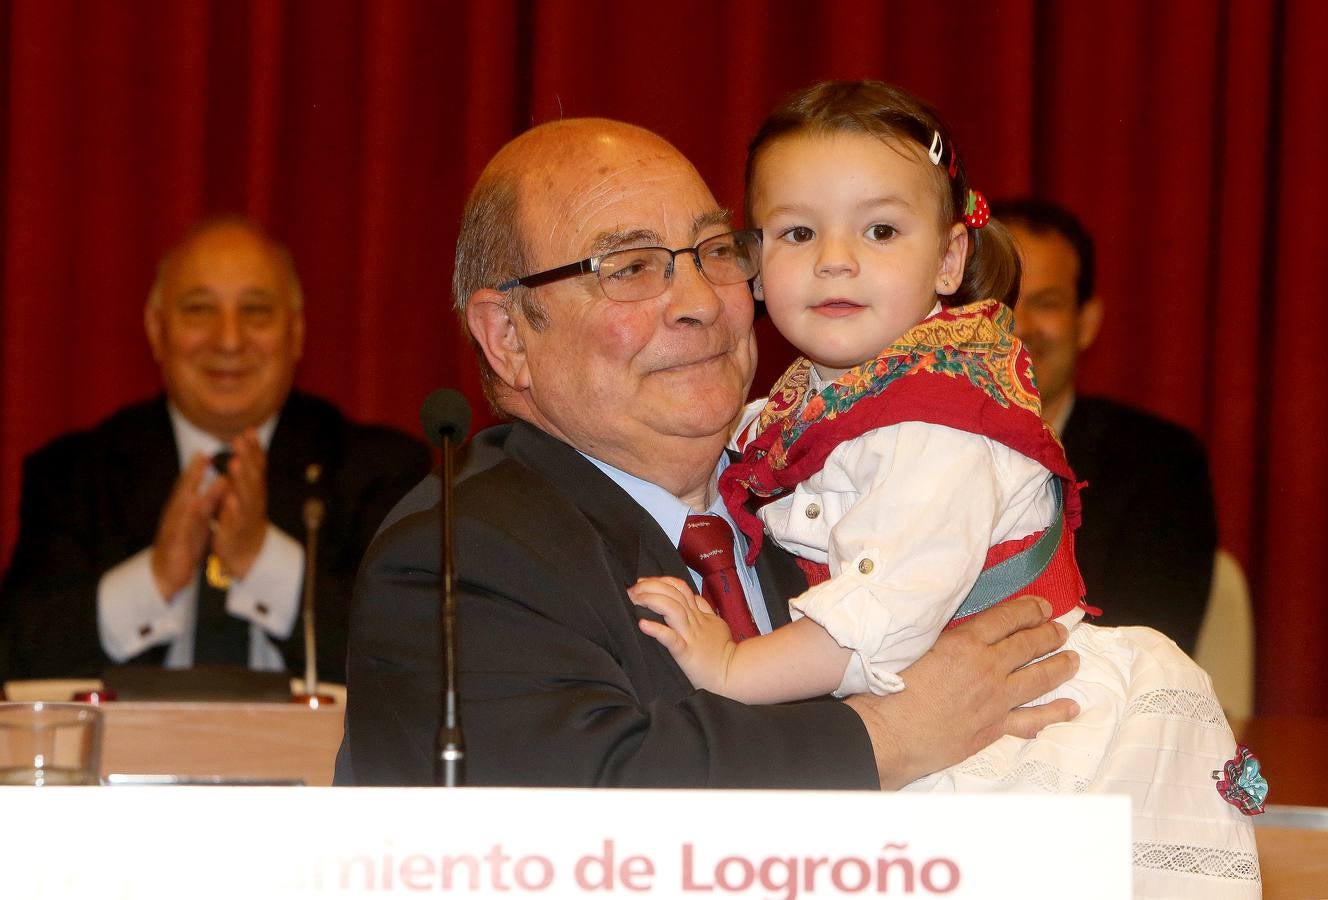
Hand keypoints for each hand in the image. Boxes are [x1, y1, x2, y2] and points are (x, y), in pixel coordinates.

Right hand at [150, 453, 227, 599]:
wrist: (165, 575)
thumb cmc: (182, 545)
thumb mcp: (196, 522)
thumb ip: (204, 505)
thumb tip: (215, 486)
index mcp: (183, 510)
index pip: (189, 486)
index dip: (197, 469)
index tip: (206, 450)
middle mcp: (176, 515)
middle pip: (184, 490)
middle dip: (193, 473)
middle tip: (202, 454)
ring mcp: (174, 528)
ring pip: (185, 506)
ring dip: (196, 490)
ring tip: (208, 478)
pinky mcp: (177, 543)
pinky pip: (186, 528)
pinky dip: (192, 515)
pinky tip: (196, 504)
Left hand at [211, 429, 268, 579]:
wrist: (248, 554)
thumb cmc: (244, 518)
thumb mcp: (247, 492)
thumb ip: (247, 469)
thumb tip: (246, 441)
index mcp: (254, 491)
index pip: (256, 466)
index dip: (254, 449)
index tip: (249, 430)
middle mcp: (254, 501)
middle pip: (252, 477)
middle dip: (247, 458)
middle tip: (241, 441)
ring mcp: (247, 517)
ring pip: (246, 496)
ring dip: (241, 479)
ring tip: (235, 463)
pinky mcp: (237, 533)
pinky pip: (236, 520)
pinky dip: (234, 510)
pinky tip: (230, 498)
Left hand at [630, 576, 735, 693]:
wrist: (733, 673)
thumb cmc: (722, 651)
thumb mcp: (716, 624)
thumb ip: (703, 609)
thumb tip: (692, 597)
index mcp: (699, 614)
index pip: (681, 588)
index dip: (661, 581)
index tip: (644, 580)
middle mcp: (694, 621)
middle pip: (674, 594)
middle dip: (651, 586)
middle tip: (633, 588)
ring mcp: (690, 635)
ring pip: (672, 609)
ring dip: (652, 600)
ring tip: (635, 598)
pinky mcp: (686, 652)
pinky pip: (671, 639)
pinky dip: (657, 630)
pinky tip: (643, 624)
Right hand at [845, 595, 1078, 789]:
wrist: (891, 734)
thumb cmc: (892, 690)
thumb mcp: (918, 649)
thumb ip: (948, 641)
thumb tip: (966, 634)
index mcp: (965, 643)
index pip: (1007, 618)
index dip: (1029, 609)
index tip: (1043, 606)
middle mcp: (987, 668)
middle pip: (1028, 645)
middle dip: (1049, 634)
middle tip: (1061, 630)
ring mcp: (995, 700)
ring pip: (1038, 679)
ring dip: (1059, 667)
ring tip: (1073, 659)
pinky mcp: (995, 727)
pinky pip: (1032, 719)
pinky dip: (1054, 713)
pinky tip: (1070, 708)